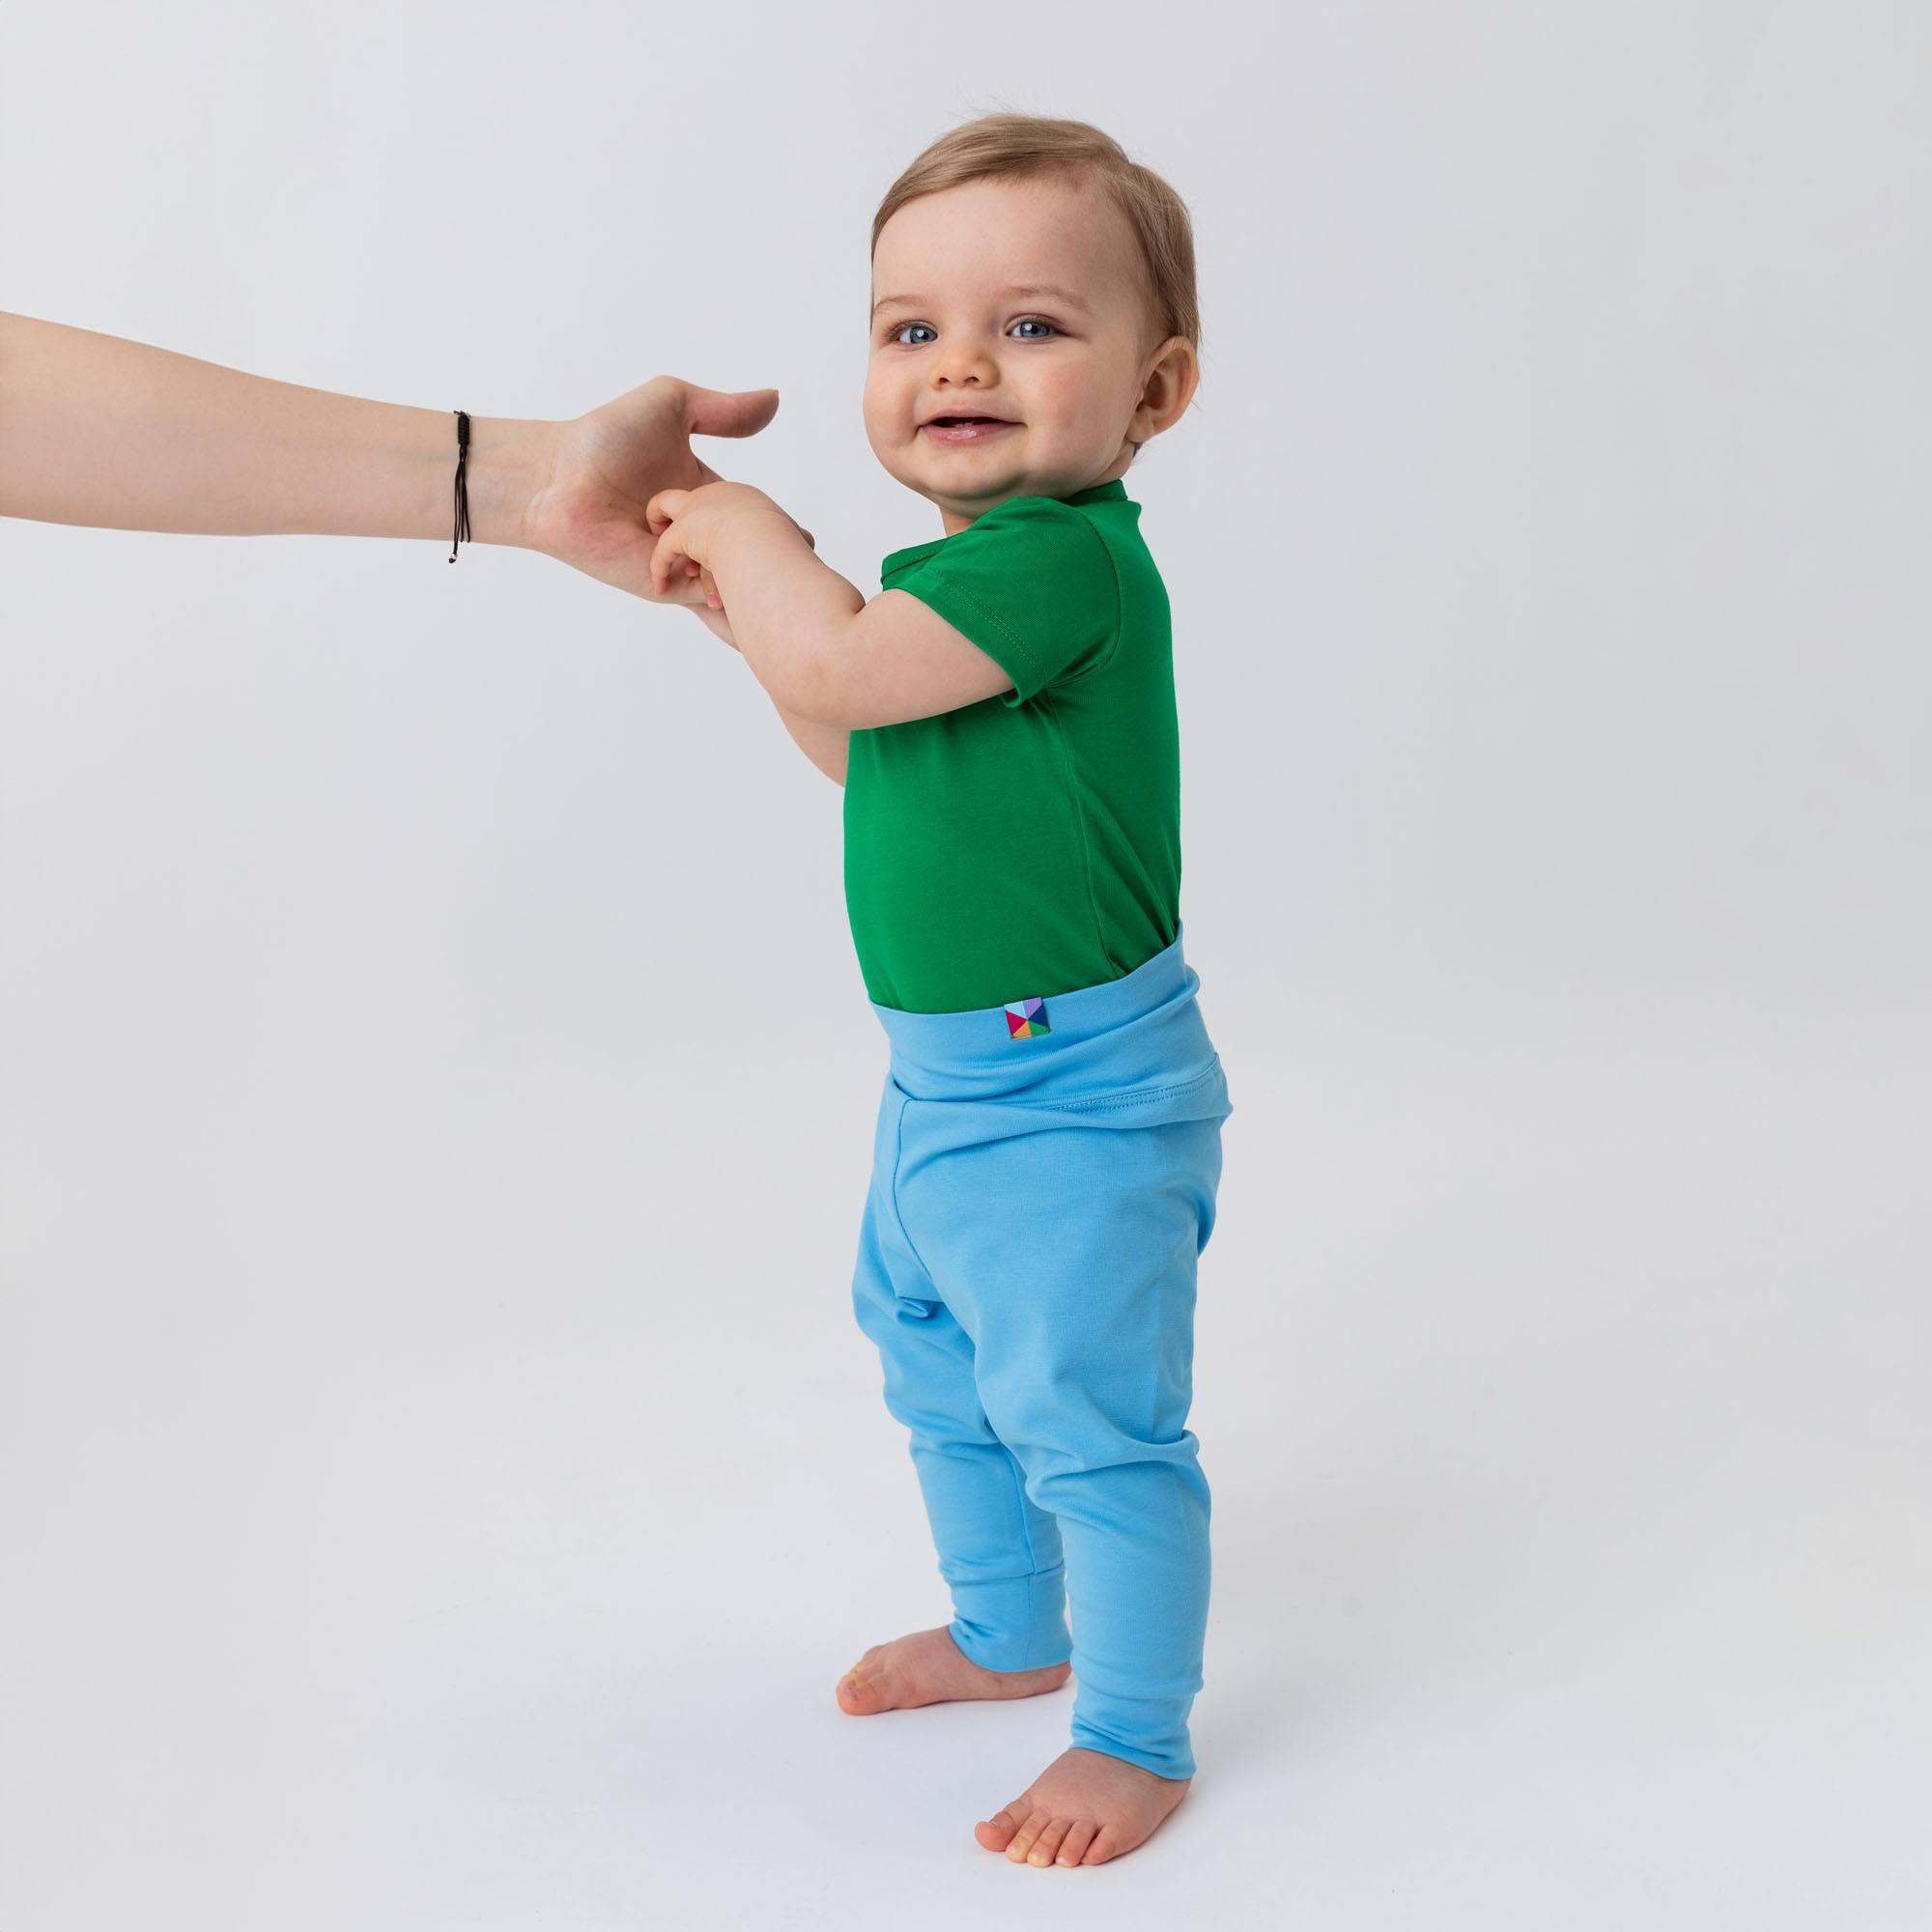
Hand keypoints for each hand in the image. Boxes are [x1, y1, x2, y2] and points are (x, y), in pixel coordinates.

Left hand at [520, 377, 779, 602]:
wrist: (558, 476)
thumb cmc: (604, 437)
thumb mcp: (674, 405)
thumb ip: (724, 409)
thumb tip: (775, 400)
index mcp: (708, 499)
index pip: (757, 523)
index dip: (783, 533)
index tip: (803, 539)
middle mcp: (699, 536)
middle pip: (754, 560)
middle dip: (781, 566)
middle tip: (802, 566)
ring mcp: (684, 565)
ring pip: (738, 588)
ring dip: (764, 590)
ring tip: (792, 592)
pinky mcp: (668, 588)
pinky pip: (712, 605)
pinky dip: (736, 606)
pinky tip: (760, 602)